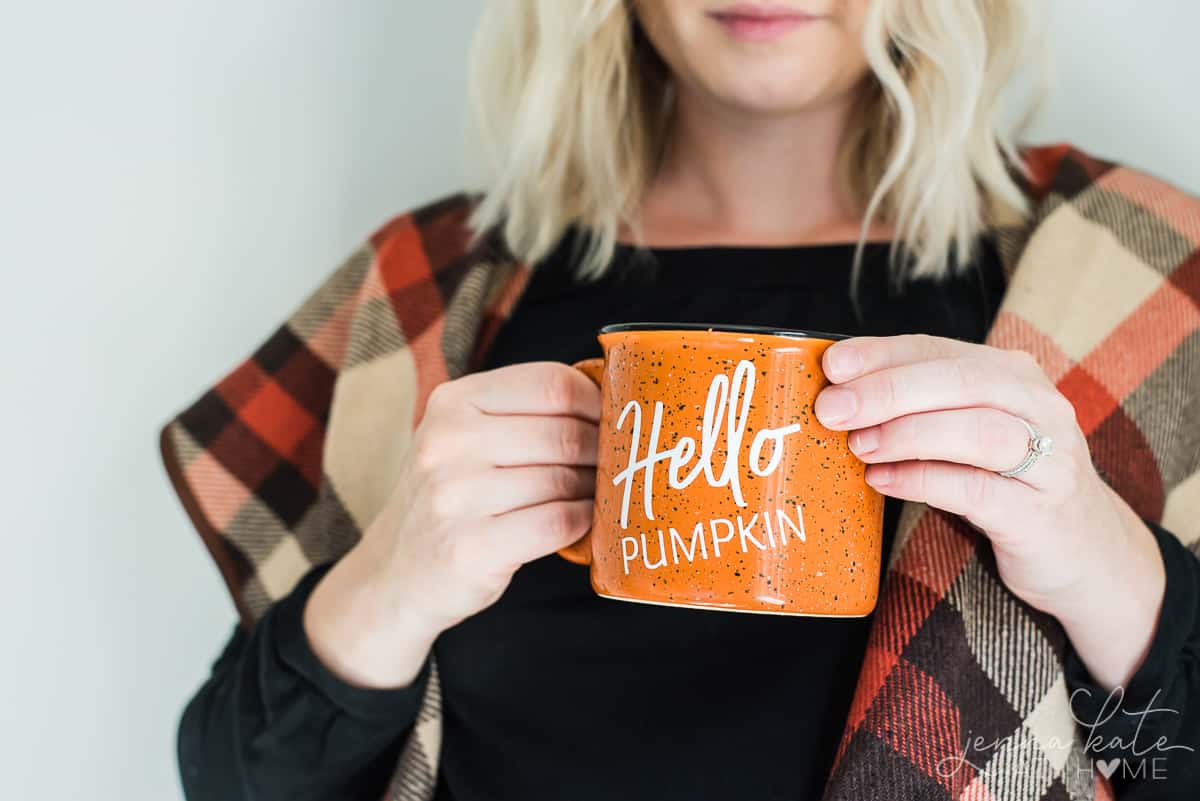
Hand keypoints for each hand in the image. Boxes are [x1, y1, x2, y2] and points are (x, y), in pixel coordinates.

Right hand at [304, 362, 599, 688]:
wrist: (397, 573)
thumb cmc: (451, 497)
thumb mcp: (464, 436)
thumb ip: (521, 412)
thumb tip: (610, 398)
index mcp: (453, 402)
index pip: (550, 384)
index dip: (595, 402)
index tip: (610, 419)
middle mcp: (447, 443)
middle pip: (563, 434)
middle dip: (599, 451)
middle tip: (610, 464)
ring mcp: (454, 497)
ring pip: (562, 481)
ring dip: (590, 490)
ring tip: (590, 493)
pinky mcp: (470, 547)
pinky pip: (556, 523)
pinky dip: (580, 522)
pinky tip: (579, 521)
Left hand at [814, 334, 1165, 688]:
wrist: (1084, 554)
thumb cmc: (1006, 483)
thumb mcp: (967, 434)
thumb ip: (917, 409)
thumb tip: (836, 395)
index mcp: (1013, 375)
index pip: (939, 349)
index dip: (882, 354)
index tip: (831, 366)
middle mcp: (1038, 407)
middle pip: (961, 382)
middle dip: (888, 391)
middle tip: (833, 409)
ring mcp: (1049, 460)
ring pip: (976, 431)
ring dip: (907, 434)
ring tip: (859, 446)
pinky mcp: (1041, 513)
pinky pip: (976, 490)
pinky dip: (922, 481)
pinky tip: (882, 482)